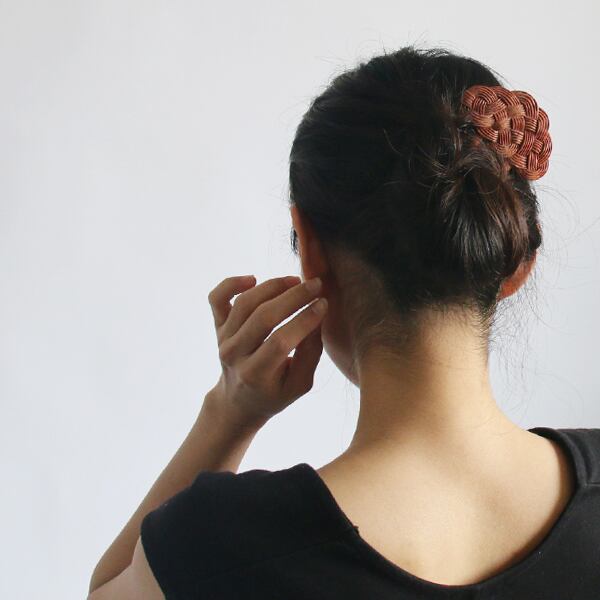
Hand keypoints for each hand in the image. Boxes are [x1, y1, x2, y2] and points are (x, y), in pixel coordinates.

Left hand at [206, 274, 327, 430]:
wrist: (238, 400)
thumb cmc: (274, 392)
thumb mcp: (300, 384)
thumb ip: (310, 353)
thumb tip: (318, 315)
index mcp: (255, 374)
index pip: (281, 341)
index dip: (304, 320)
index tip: (324, 304)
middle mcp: (234, 355)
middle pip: (262, 317)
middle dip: (293, 297)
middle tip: (316, 285)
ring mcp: (223, 338)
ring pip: (245, 303)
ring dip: (272, 286)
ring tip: (295, 281)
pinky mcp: (217, 325)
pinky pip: (217, 297)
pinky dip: (231, 283)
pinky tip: (253, 279)